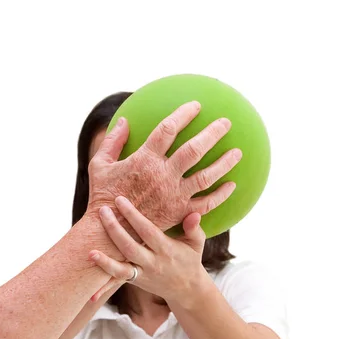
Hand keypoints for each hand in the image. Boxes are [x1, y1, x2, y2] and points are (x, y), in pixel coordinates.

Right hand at [87, 101, 241, 234]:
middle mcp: (163, 175)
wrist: (109, 233)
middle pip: (194, 150)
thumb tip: (124, 120)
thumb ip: (113, 141)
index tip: (196, 106)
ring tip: (238, 153)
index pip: (168, 129)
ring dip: (224, 163)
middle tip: (226, 123)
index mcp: (144, 160)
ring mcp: (174, 195)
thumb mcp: (100, 165)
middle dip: (212, 134)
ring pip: (205, 176)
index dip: (183, 114)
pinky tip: (232, 186)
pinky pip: (206, 204)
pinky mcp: (179, 213)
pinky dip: (221, 195)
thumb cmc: (103, 196)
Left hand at [88, 194, 215, 303]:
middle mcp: (153, 263)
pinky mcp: (135, 281)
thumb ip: (194, 228)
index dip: (133, 216)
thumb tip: (194, 214)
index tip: (119, 200)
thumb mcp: (196, 243)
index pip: (147, 231)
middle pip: (130, 247)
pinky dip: (104, 280)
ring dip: (104, 261)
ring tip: (89, 250)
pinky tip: (90, 277)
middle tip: (102, 210)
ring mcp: (143, 274)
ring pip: (121, 269)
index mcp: (166, 249)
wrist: (187, 289)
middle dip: (114, 229)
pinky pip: (118, 280)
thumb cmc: (190, 258)